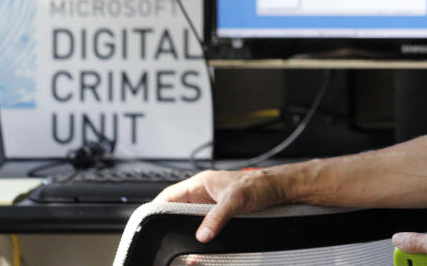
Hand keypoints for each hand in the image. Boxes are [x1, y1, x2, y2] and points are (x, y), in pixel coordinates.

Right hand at [153, 169, 285, 242]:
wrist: (278, 189)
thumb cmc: (259, 185)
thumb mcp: (235, 200)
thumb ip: (217, 217)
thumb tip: (202, 234)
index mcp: (201, 183)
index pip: (170, 195)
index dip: (157, 207)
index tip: (147, 221)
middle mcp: (204, 193)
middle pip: (178, 209)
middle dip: (170, 222)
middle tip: (163, 237)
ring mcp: (212, 204)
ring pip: (190, 218)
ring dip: (185, 230)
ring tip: (178, 243)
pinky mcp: (221, 214)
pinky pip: (203, 224)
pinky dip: (199, 234)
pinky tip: (199, 244)